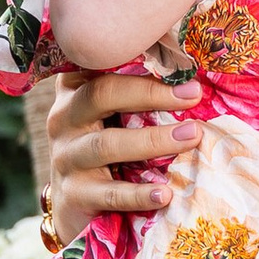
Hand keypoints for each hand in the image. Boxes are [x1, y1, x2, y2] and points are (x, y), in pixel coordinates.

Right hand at [43, 67, 203, 226]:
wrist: (76, 203)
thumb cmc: (110, 145)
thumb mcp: (117, 113)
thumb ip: (141, 92)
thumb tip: (193, 76)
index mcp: (76, 88)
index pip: (100, 64)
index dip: (136, 56)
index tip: (178, 61)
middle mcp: (64, 117)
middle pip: (101, 94)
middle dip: (151, 94)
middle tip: (193, 95)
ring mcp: (65, 155)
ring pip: (106, 144)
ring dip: (153, 140)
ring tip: (191, 137)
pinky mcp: (73, 192)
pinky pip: (108, 192)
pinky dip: (138, 193)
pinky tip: (164, 193)